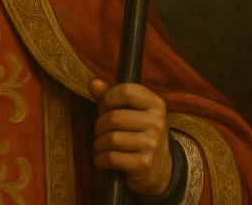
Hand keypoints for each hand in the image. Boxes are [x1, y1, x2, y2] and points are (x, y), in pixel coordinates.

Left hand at [90, 78, 172, 196]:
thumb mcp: (130, 111)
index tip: (104, 107)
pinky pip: (112, 157)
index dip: (108, 98)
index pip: (126, 91)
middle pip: (114, 117)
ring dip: (99, 144)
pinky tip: (103, 159)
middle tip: (100, 131)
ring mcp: (152, 144)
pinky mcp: (145, 163)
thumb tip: (93, 82)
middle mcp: (157, 122)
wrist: (158, 168)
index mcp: (155, 104)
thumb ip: (110, 95)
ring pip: (111, 138)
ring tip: (102, 145)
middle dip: (99, 125)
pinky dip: (101, 159)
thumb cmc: (138, 133)